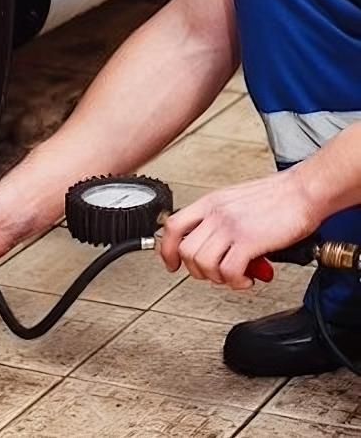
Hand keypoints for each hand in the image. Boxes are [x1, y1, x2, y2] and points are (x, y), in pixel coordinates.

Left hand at [158, 169, 319, 289]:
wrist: (305, 191)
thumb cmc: (279, 196)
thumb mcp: (237, 201)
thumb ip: (221, 222)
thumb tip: (216, 247)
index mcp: (210, 203)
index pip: (173, 226)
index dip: (167, 249)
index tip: (172, 263)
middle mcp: (216, 214)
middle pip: (185, 250)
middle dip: (196, 270)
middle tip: (214, 274)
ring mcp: (231, 227)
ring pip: (203, 263)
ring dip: (216, 278)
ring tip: (234, 277)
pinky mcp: (249, 241)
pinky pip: (228, 271)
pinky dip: (235, 282)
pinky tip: (246, 279)